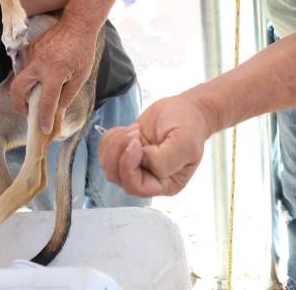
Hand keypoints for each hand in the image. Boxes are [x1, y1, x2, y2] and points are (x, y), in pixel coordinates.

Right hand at [9, 17, 97, 133]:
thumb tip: (59, 113)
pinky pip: (25, 66)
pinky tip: (40, 77)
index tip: (43, 129)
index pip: (46, 101)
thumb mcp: (80, 76)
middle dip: (18, 105)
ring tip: (36, 96)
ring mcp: (32, 55)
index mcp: (55, 72)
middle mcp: (39, 64)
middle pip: (18, 89)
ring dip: (25, 90)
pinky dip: (30, 75)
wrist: (77, 24)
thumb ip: (68, 96)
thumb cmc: (82, 50)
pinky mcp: (30, 48)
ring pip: (20, 77)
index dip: (44, 118)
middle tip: (26, 113)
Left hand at [98, 94, 213, 196]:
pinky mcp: (125, 152)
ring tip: (134, 130)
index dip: (129, 165)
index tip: (136, 142)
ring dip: (115, 143)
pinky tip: (128, 129)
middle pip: (117, 176)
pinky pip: (105, 151)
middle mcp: (148, 179)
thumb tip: (143, 161)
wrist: (185, 109)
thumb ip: (165, 160)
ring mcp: (135, 166)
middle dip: (120, 152)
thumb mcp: (185, 143)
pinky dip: (111, 137)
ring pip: (108, 165)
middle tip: (135, 132)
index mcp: (165, 184)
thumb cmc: (189, 125)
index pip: (136, 186)